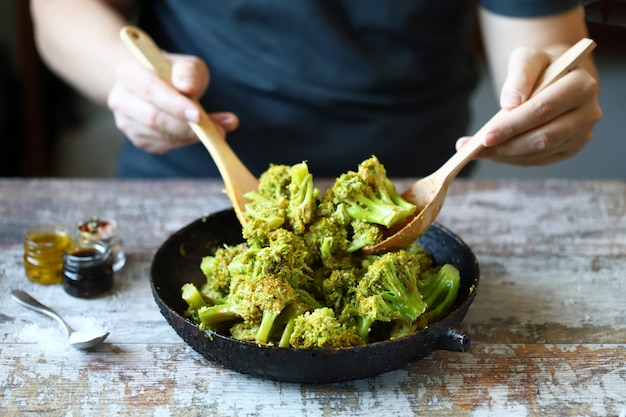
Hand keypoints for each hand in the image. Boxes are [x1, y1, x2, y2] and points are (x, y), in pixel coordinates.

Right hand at [107, 53, 238, 153]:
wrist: (157, 84)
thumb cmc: (174, 73)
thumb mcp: (186, 64)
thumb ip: (188, 71)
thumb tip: (187, 86)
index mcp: (128, 72)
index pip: (151, 91)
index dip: (175, 105)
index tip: (199, 114)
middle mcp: (121, 99)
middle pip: (154, 118)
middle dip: (187, 126)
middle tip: (218, 129)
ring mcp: (127, 122)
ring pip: (161, 136)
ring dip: (193, 136)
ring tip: (220, 129)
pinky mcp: (138, 139)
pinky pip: (165, 145)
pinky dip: (187, 141)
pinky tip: (203, 133)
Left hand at [456, 45, 601, 165]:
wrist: (557, 77)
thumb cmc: (541, 67)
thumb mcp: (528, 59)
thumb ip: (520, 74)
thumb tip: (509, 103)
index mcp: (582, 86)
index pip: (544, 109)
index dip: (513, 125)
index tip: (485, 136)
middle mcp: (588, 113)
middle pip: (544, 137)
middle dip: (506, 145)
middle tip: (474, 149)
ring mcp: (581, 135)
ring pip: (540, 152)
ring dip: (505, 155)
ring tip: (476, 152)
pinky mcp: (570, 149)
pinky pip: (538, 160)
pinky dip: (512, 158)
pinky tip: (492, 153)